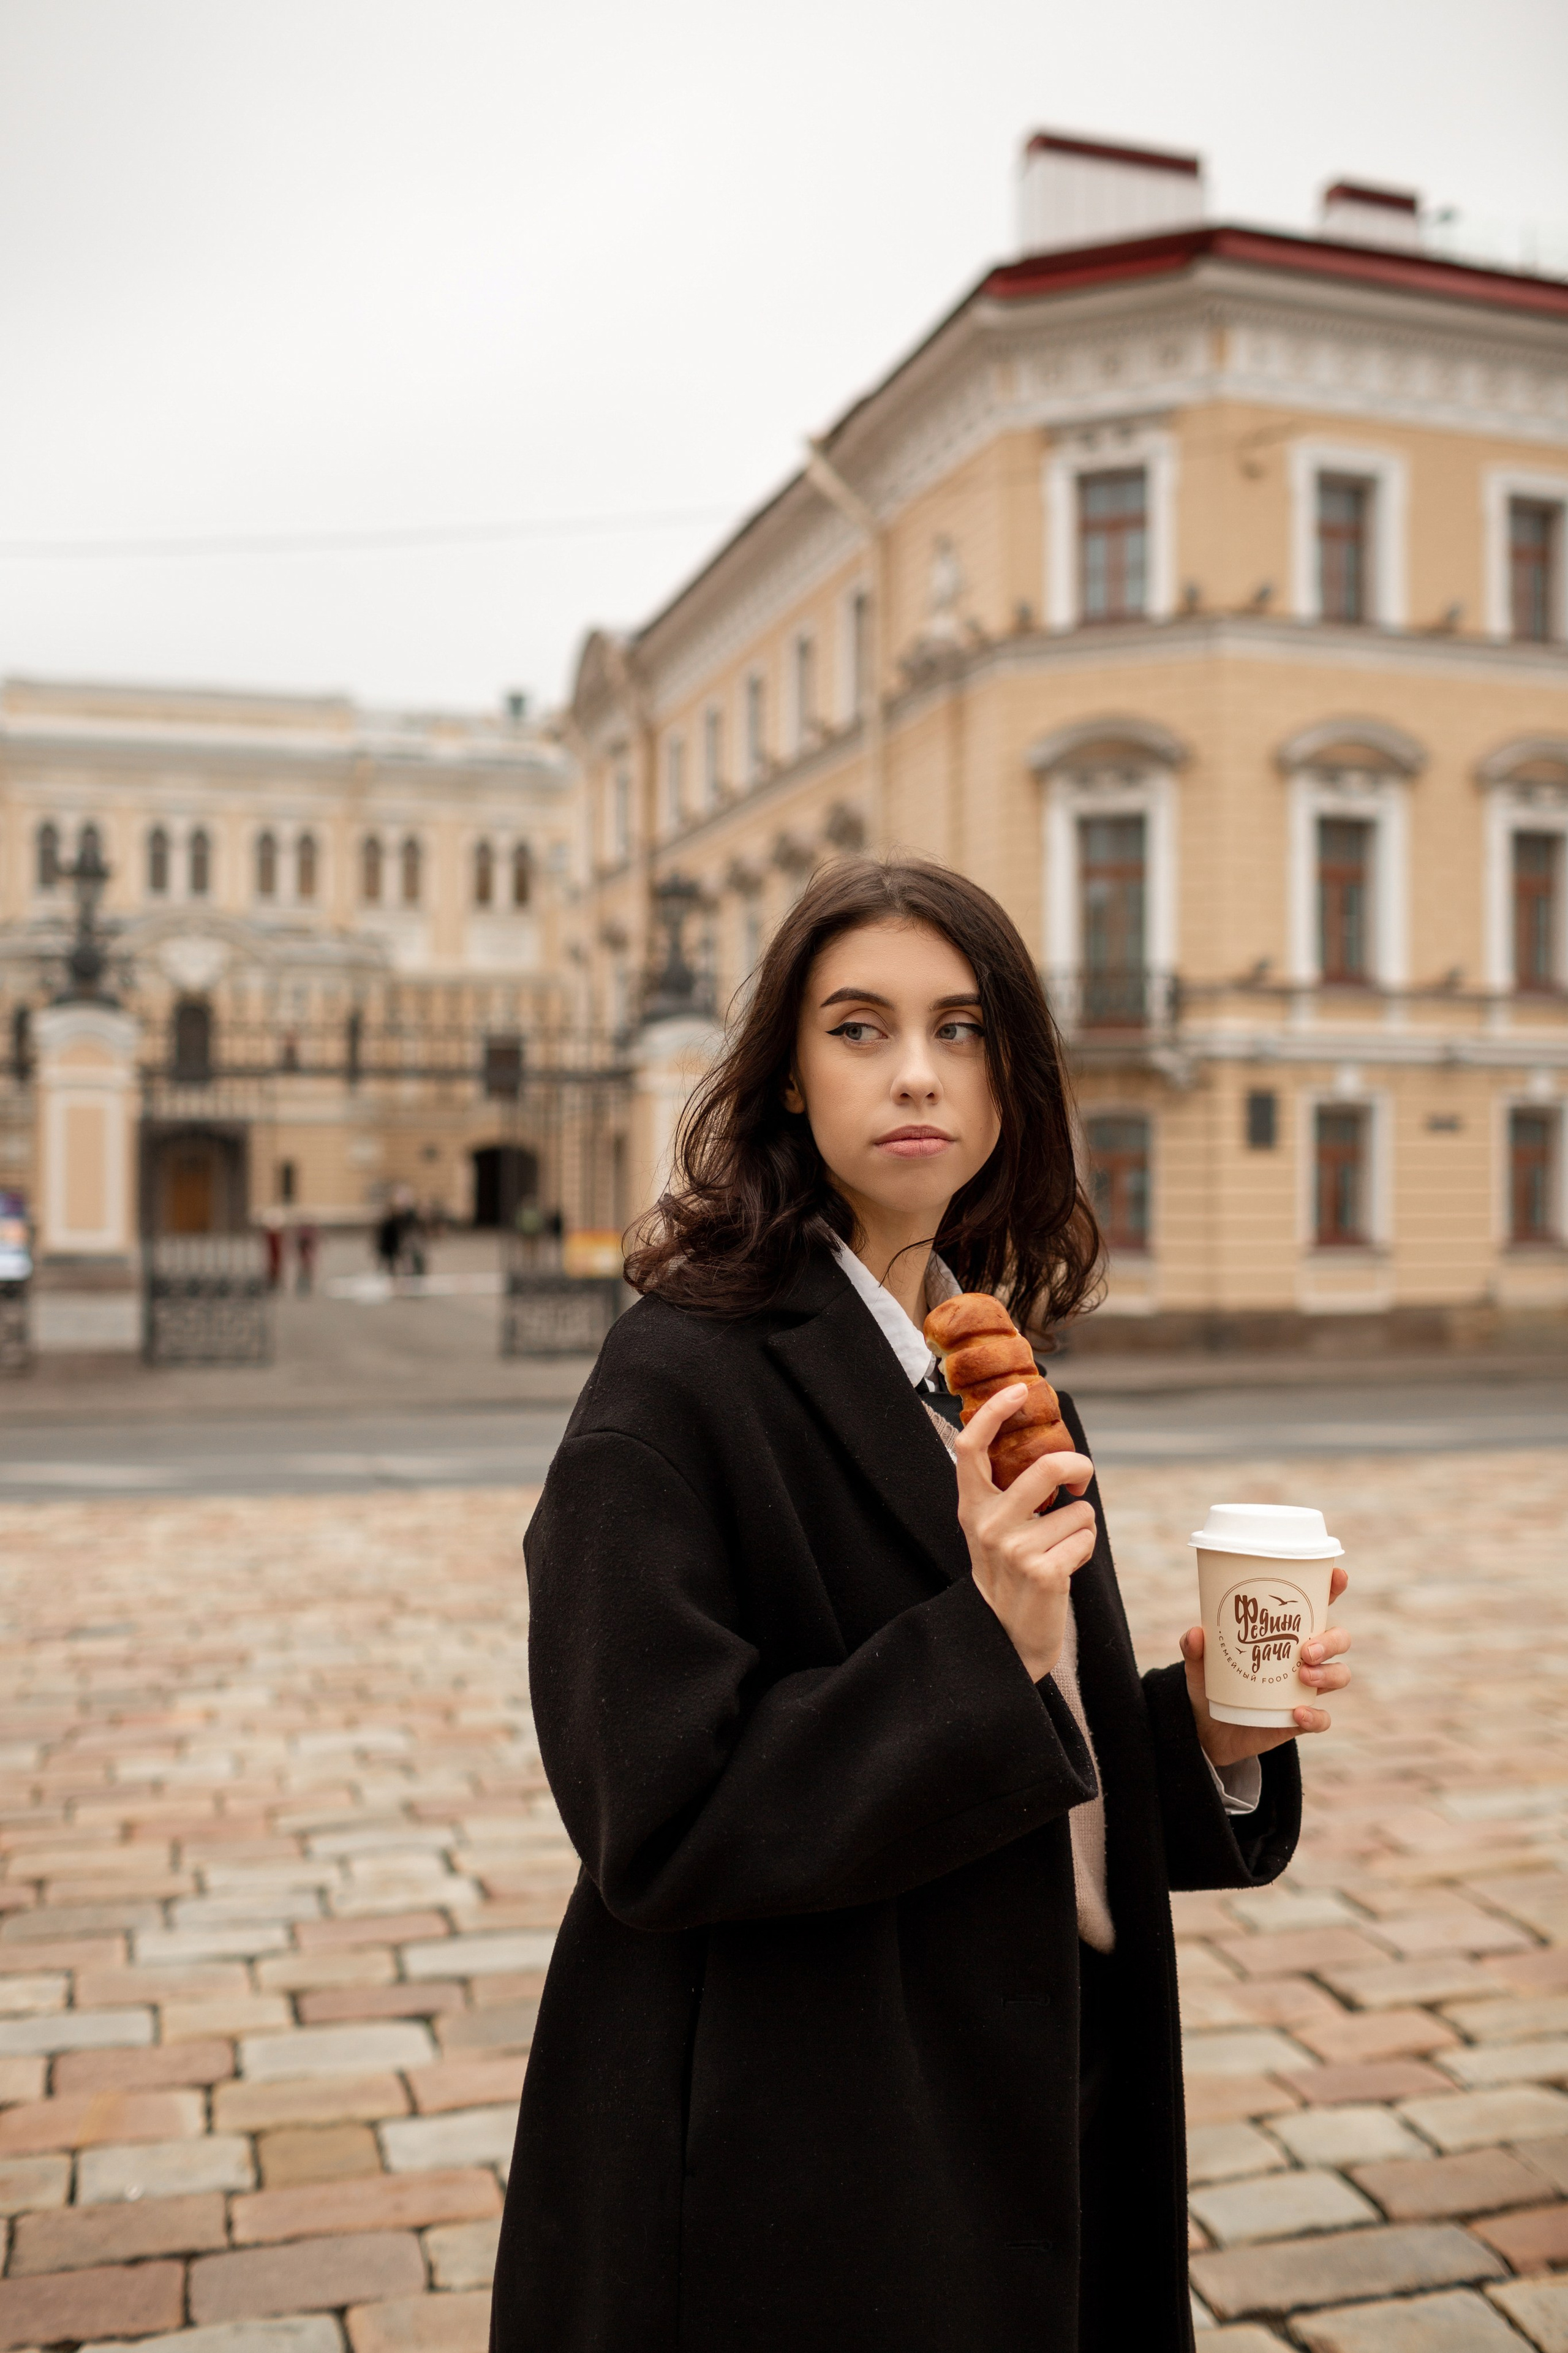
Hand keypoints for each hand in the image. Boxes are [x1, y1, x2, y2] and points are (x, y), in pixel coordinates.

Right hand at [956, 1384, 1096, 1681]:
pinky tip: (1063, 1568)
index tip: (1019, 1390)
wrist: (1005, 1636)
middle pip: (1044, 1468)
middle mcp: (987, 1524)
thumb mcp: (995, 1528)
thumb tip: (1054, 1454)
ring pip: (1077, 1509)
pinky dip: (1083, 1550)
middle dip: (1077, 1466)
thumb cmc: (1010, 1572)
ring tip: (1060, 1547)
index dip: (994, 1413)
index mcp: (972, 1507)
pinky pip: (1085, 1538)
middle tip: (1080, 1476)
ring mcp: (1014, 1549)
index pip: (972, 1447)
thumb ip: (1009, 1491)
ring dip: (1081, 1525)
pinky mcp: (1044, 1572)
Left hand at [1180, 1565, 1351, 1769]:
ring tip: (1304, 1676)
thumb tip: (1196, 1633)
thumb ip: (1196, 1648)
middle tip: (1306, 1649)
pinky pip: (1323, 1718)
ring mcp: (1306, 1688)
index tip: (1337, 1576)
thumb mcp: (1200, 1664)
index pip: (1317, 1605)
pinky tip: (1297, 1713)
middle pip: (1339, 1639)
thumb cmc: (1213, 1683)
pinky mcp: (1301, 1718)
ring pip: (1340, 1674)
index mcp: (1285, 1632)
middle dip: (1331, 1640)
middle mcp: (1304, 1657)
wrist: (1210, 1729)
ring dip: (1328, 1673)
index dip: (1332, 1588)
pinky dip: (1316, 1715)